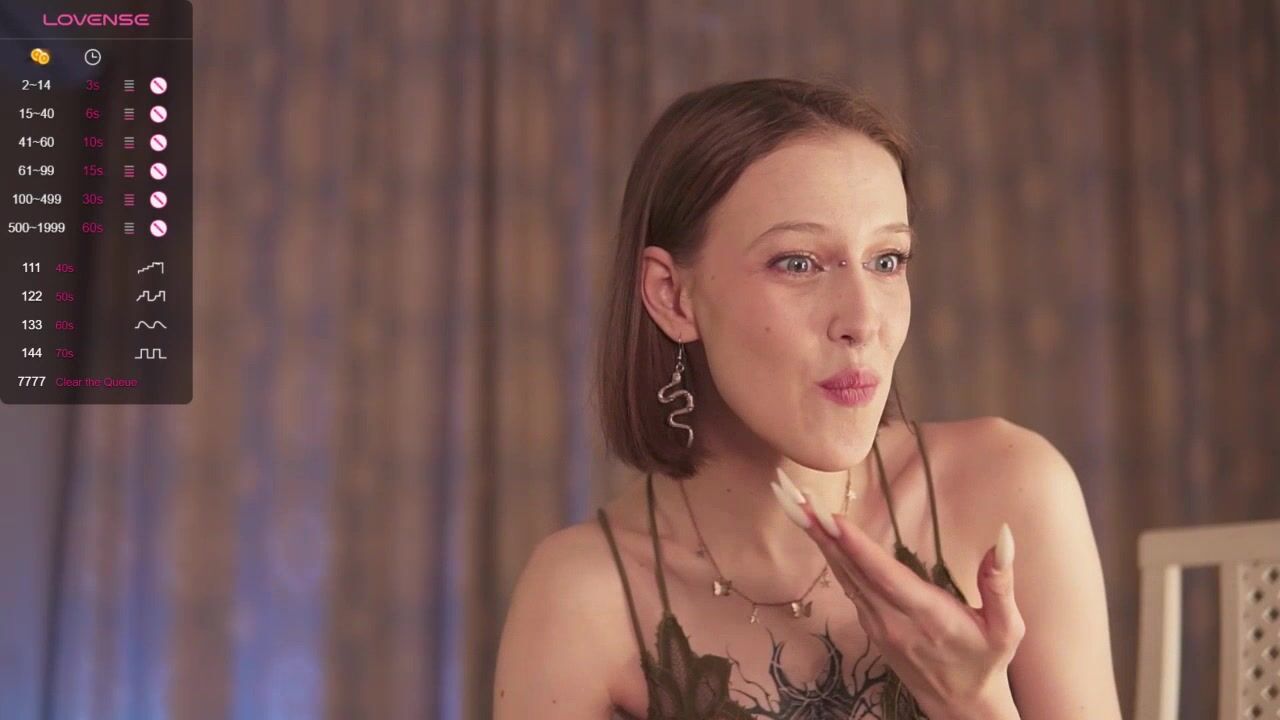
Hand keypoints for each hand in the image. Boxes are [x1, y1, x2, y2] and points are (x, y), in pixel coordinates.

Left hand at [771, 470, 1024, 718]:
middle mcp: (893, 620)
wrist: (961, 706)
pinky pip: (847, 584)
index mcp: (928, 617)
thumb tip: (1002, 535)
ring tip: (798, 506)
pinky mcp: (870, 624)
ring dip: (819, 540)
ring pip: (843, 575)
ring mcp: (876, 624)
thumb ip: (1000, 582)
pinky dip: (830, 556)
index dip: (857, 547)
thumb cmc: (986, 661)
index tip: (832, 519)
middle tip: (797, 499)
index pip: (885, 577)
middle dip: (823, 533)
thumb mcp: (1007, 628)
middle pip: (852, 571)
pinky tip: (817, 532)